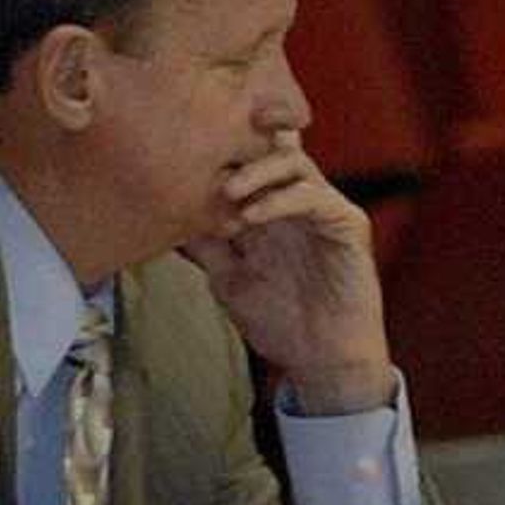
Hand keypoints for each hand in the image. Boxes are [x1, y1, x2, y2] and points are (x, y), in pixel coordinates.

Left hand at [182, 131, 391, 412]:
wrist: (321, 360)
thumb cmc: (279, 322)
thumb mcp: (224, 276)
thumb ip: (202, 243)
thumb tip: (157, 213)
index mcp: (267, 208)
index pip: (244, 158)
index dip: (216, 146)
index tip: (176, 158)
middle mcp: (295, 201)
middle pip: (268, 144)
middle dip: (234, 145)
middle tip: (200, 163)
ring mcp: (323, 210)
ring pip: (292, 160)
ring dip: (255, 170)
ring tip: (227, 192)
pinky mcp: (348, 224)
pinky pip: (314, 196)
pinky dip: (280, 199)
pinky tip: (252, 216)